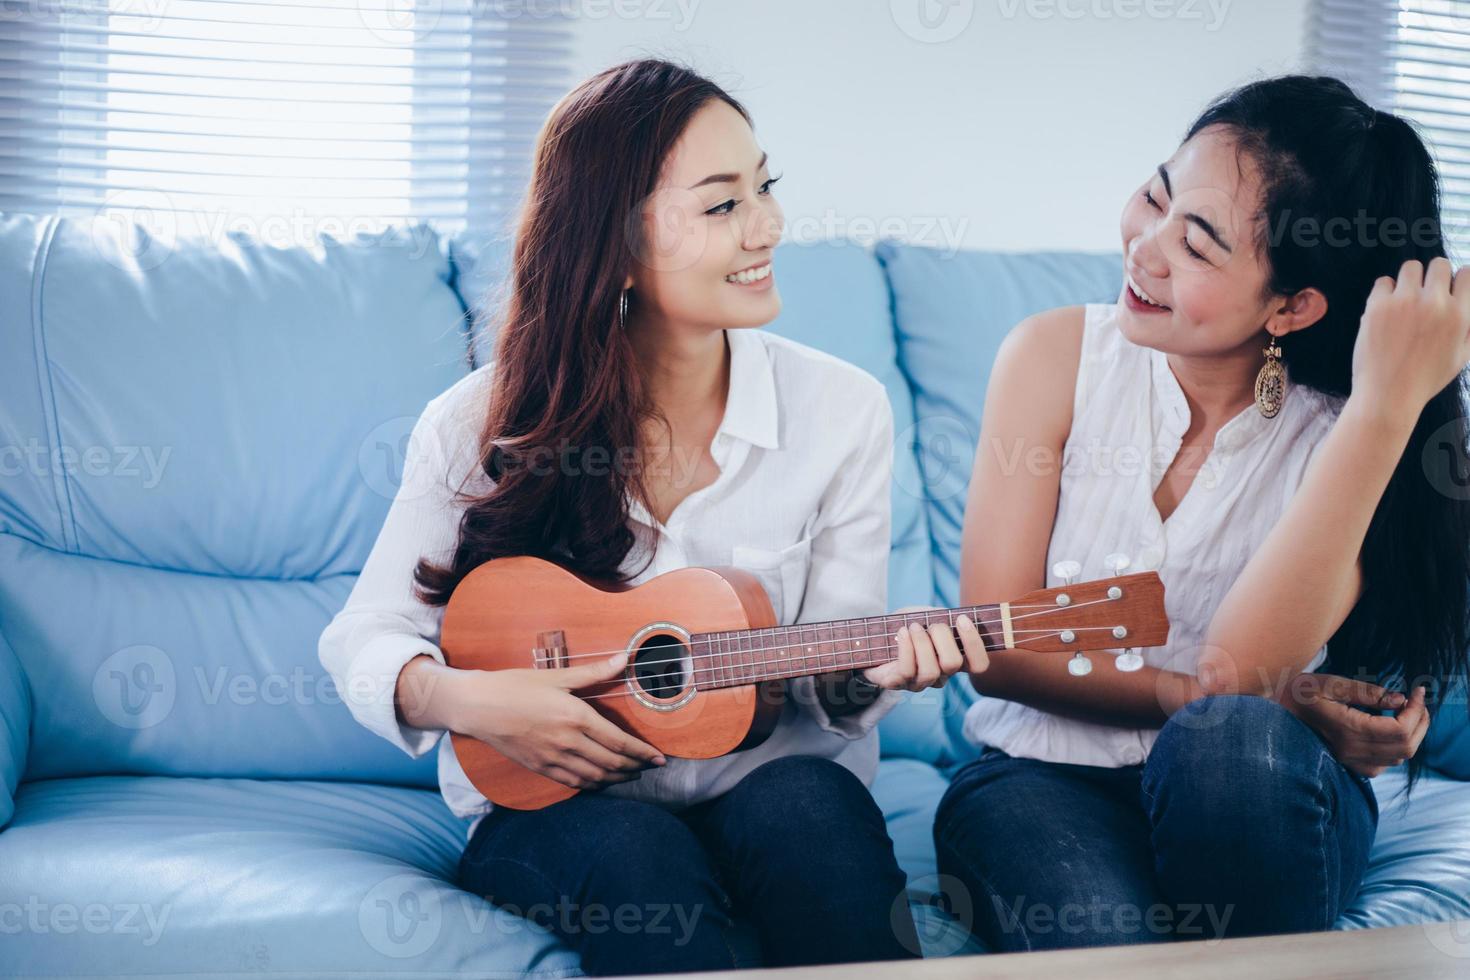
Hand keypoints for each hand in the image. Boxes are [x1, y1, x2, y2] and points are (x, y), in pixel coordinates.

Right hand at [450, 652, 666, 790]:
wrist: (478, 706)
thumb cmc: (516, 686)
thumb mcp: (556, 676)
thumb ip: (594, 672)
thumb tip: (624, 659)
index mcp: (576, 717)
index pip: (619, 742)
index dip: (642, 753)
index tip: (659, 758)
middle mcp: (568, 742)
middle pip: (612, 763)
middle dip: (635, 767)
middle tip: (650, 767)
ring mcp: (553, 758)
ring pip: (595, 777)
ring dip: (617, 778)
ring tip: (631, 775)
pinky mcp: (540, 767)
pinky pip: (574, 782)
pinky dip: (593, 785)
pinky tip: (601, 782)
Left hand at [860, 606, 989, 691]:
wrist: (872, 639)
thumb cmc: (904, 626)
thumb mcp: (924, 615)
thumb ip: (939, 615)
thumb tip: (948, 616)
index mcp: (954, 660)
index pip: (979, 665)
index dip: (975, 644)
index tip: (962, 619)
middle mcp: (940, 675)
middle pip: (953, 664)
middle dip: (942, 637)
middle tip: (931, 624)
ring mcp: (919, 682)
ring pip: (930, 671)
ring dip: (921, 643)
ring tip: (912, 627)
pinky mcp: (897, 684)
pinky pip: (906, 672)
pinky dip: (905, 648)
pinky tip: (901, 633)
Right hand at [1279, 674, 1428, 777]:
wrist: (1270, 716)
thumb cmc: (1296, 694)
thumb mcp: (1328, 683)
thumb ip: (1365, 691)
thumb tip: (1399, 698)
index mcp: (1347, 730)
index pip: (1399, 728)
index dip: (1415, 710)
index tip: (1417, 691)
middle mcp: (1351, 751)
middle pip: (1405, 746)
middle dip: (1419, 722)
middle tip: (1417, 701)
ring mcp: (1350, 761)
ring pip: (1398, 757)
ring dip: (1411, 735)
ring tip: (1407, 712)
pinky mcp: (1348, 764)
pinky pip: (1384, 763)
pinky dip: (1395, 747)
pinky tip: (1387, 729)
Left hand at [1351, 257, 1469, 422]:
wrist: (1388, 395)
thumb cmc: (1425, 379)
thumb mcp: (1462, 355)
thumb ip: (1469, 325)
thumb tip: (1467, 302)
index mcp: (1460, 315)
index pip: (1466, 274)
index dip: (1457, 279)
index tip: (1447, 288)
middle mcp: (1435, 304)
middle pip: (1438, 264)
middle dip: (1433, 275)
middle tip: (1424, 292)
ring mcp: (1405, 302)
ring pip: (1410, 267)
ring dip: (1409, 279)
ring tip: (1404, 298)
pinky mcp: (1378, 306)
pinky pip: (1383, 282)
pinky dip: (1385, 292)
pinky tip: (1385, 309)